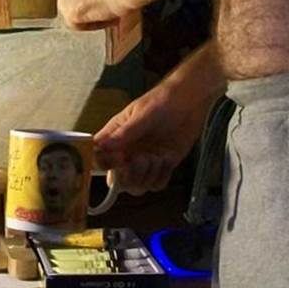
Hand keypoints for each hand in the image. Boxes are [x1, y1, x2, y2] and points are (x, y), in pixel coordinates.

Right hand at [93, 78, 210, 195]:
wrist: (188, 102)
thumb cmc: (161, 101)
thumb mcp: (142, 114)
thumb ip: (124, 133)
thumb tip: (103, 146)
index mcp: (115, 138)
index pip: (100, 159)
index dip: (108, 164)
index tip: (122, 159)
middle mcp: (127, 153)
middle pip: (117, 180)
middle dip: (130, 177)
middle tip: (143, 159)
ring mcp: (143, 161)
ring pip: (137, 186)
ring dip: (148, 175)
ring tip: (158, 156)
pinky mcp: (162, 166)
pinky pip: (156, 184)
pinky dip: (162, 176)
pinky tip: (167, 159)